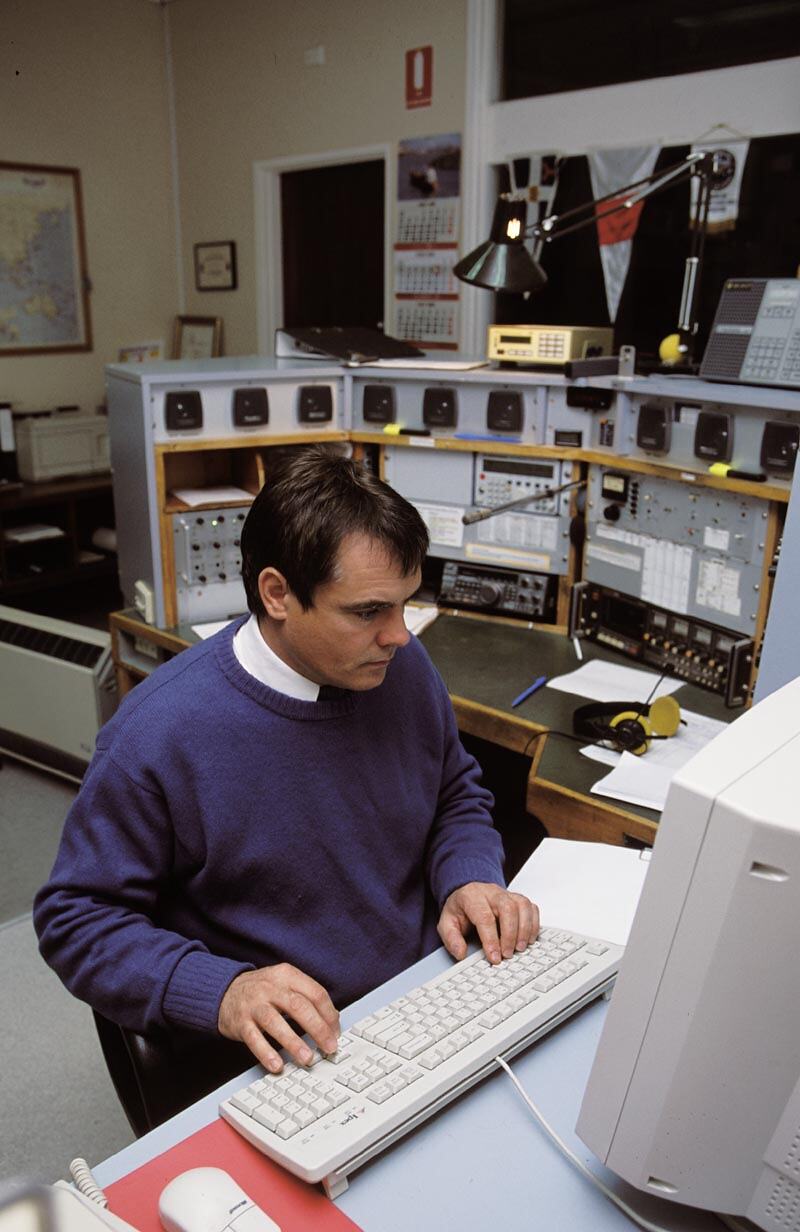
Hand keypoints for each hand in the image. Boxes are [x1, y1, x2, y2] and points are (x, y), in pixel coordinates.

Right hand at [218, 963, 339, 1072]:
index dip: (329, 1014)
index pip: (315, 993)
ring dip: (293, 1042)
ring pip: (276, 1022)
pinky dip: (266, 1053)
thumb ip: (306, 998)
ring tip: (307, 1058)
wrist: (224, 991)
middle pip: (298, 1006)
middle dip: (317, 1028)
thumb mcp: (284, 983)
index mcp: (286, 975)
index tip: (336, 1032)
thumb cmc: (262, 991)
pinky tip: (277, 1065)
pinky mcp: (240, 1022)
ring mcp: (254, 1004)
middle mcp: (270, 988)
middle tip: (328, 1047)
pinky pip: (253, 1039)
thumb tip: (332, 1022)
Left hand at [438, 882, 538, 964]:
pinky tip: (528, 939)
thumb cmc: (460, 909)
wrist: (468, 892)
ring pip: (522, 905)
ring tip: (520, 948)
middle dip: (510, 934)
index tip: (494, 957)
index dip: (491, 939)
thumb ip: (451, 938)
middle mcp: (492, 892)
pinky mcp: (518, 899)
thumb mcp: (447, 922)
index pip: (484, 916)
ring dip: (524, 929)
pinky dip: (534, 924)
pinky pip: (531, 907)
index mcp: (472, 897)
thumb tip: (460, 953)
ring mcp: (507, 894)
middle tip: (508, 954)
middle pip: (507, 908)